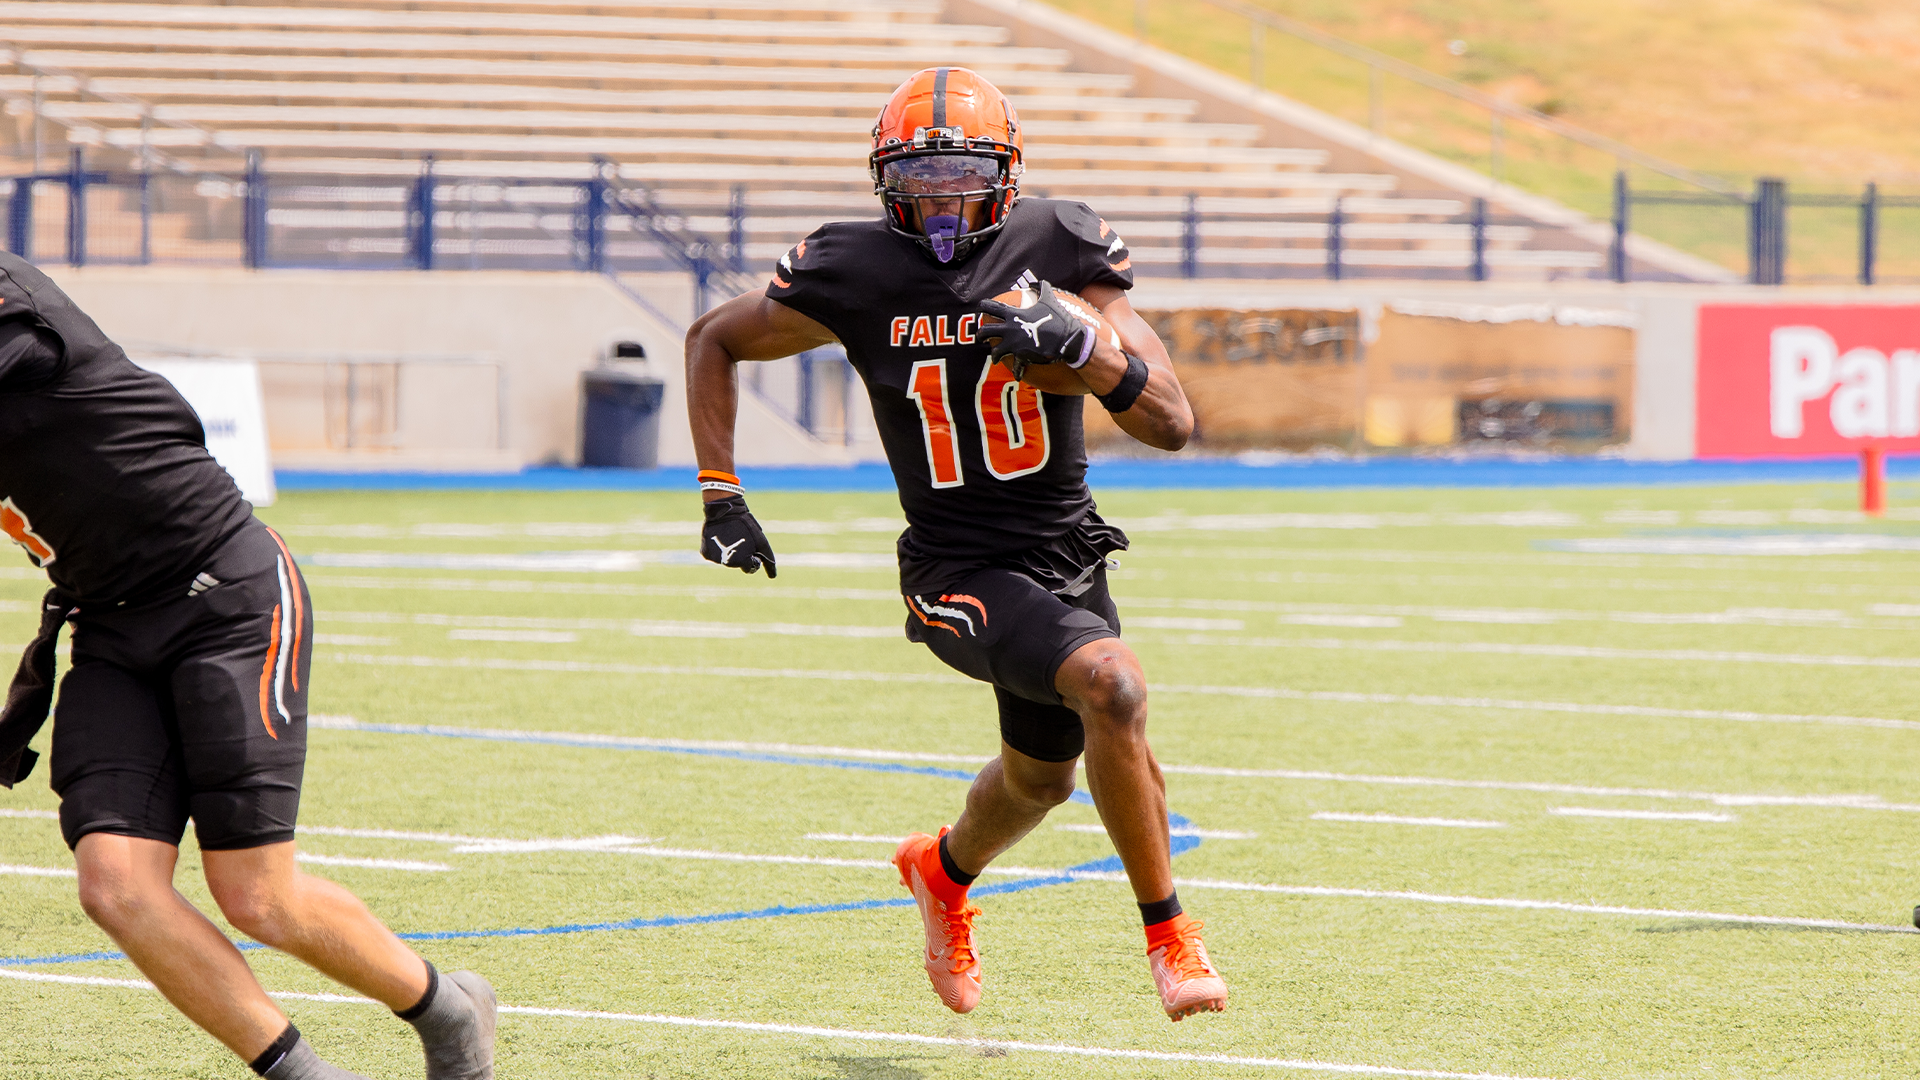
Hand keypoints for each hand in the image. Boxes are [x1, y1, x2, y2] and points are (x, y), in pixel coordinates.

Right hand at [700, 495, 776, 577]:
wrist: (725, 510)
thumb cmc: (746, 525)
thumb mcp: (761, 541)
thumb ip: (769, 560)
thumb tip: (773, 577)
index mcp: (742, 562)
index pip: (749, 568)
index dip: (752, 557)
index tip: (750, 545)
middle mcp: (727, 564)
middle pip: (736, 564)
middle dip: (739, 554)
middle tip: (738, 538)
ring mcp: (715, 559)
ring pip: (724, 559)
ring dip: (727, 550)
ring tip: (728, 536)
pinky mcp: (705, 553)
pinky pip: (713, 555)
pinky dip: (716, 548)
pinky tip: (718, 537)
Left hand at [978, 280, 1093, 377]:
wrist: (1067, 339)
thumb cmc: (1058, 318)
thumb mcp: (1049, 298)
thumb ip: (1041, 287)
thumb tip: (1034, 282)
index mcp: (1013, 315)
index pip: (991, 308)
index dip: (983, 306)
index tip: (981, 307)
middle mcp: (1010, 329)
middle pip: (986, 331)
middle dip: (980, 335)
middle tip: (981, 337)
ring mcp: (1015, 344)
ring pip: (995, 352)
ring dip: (994, 355)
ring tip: (995, 358)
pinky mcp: (1022, 356)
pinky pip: (1015, 366)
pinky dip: (1016, 371)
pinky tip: (1017, 374)